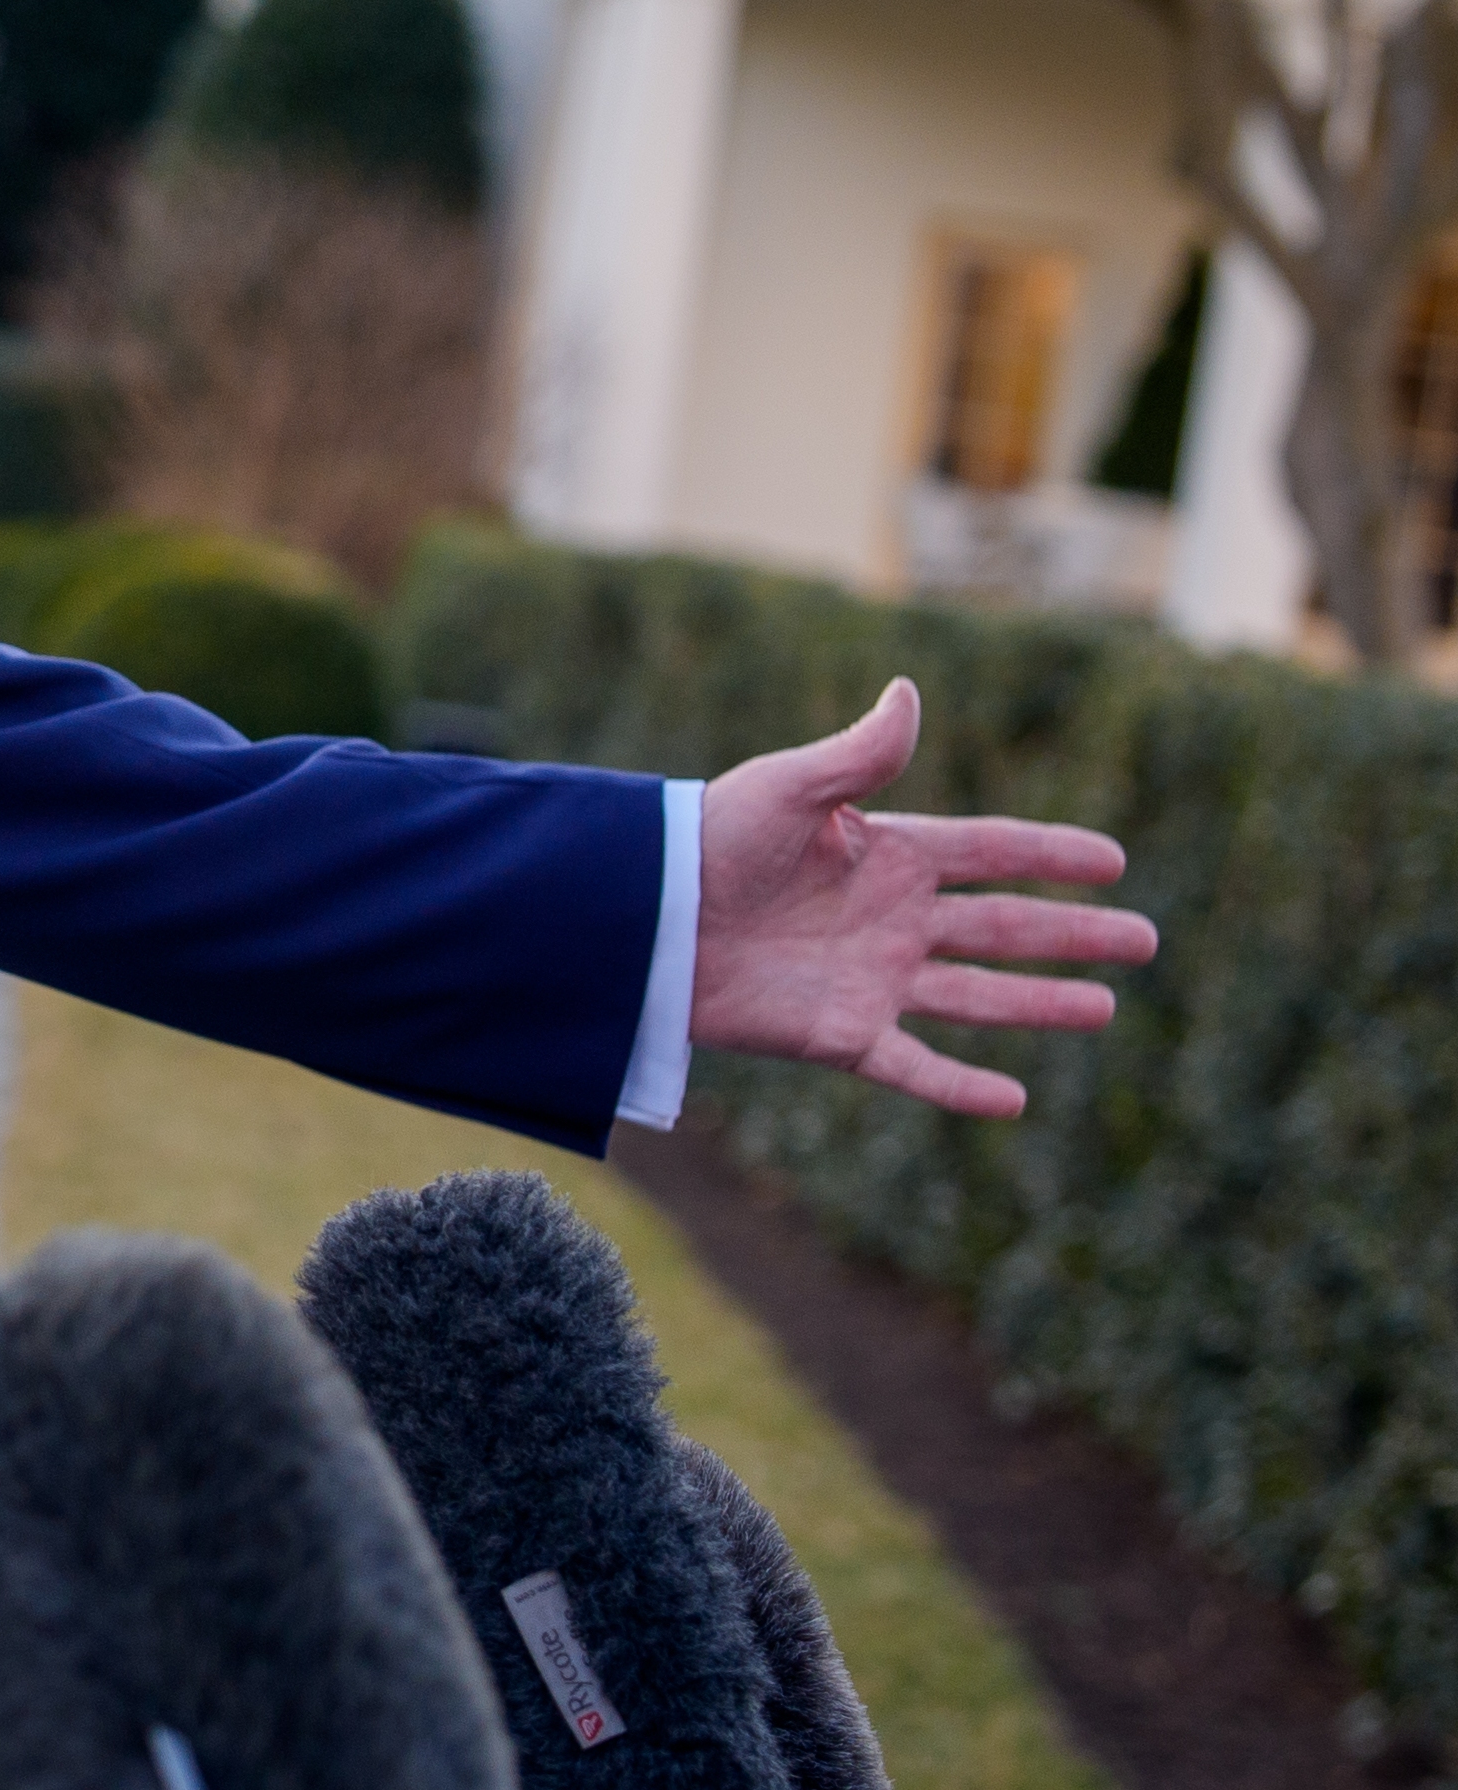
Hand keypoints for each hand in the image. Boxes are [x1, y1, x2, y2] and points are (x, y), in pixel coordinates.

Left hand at [691, 678, 1151, 1117]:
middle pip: (1003, 926)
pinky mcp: (840, 1034)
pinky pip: (914, 1067)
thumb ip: (858, 756)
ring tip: (1105, 1008)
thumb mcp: (787, 789)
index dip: (1051, 855)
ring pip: (977, 995)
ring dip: (1040, 1003)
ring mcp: (871, 978)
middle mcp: (890, 917)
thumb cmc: (707, 840)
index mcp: (886, 853)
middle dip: (1073, 933)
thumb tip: (907, 690)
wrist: (644, 917)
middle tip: (1145, 940)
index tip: (1115, 861)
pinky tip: (1016, 1099)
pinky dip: (962, 1087)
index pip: (991, 852)